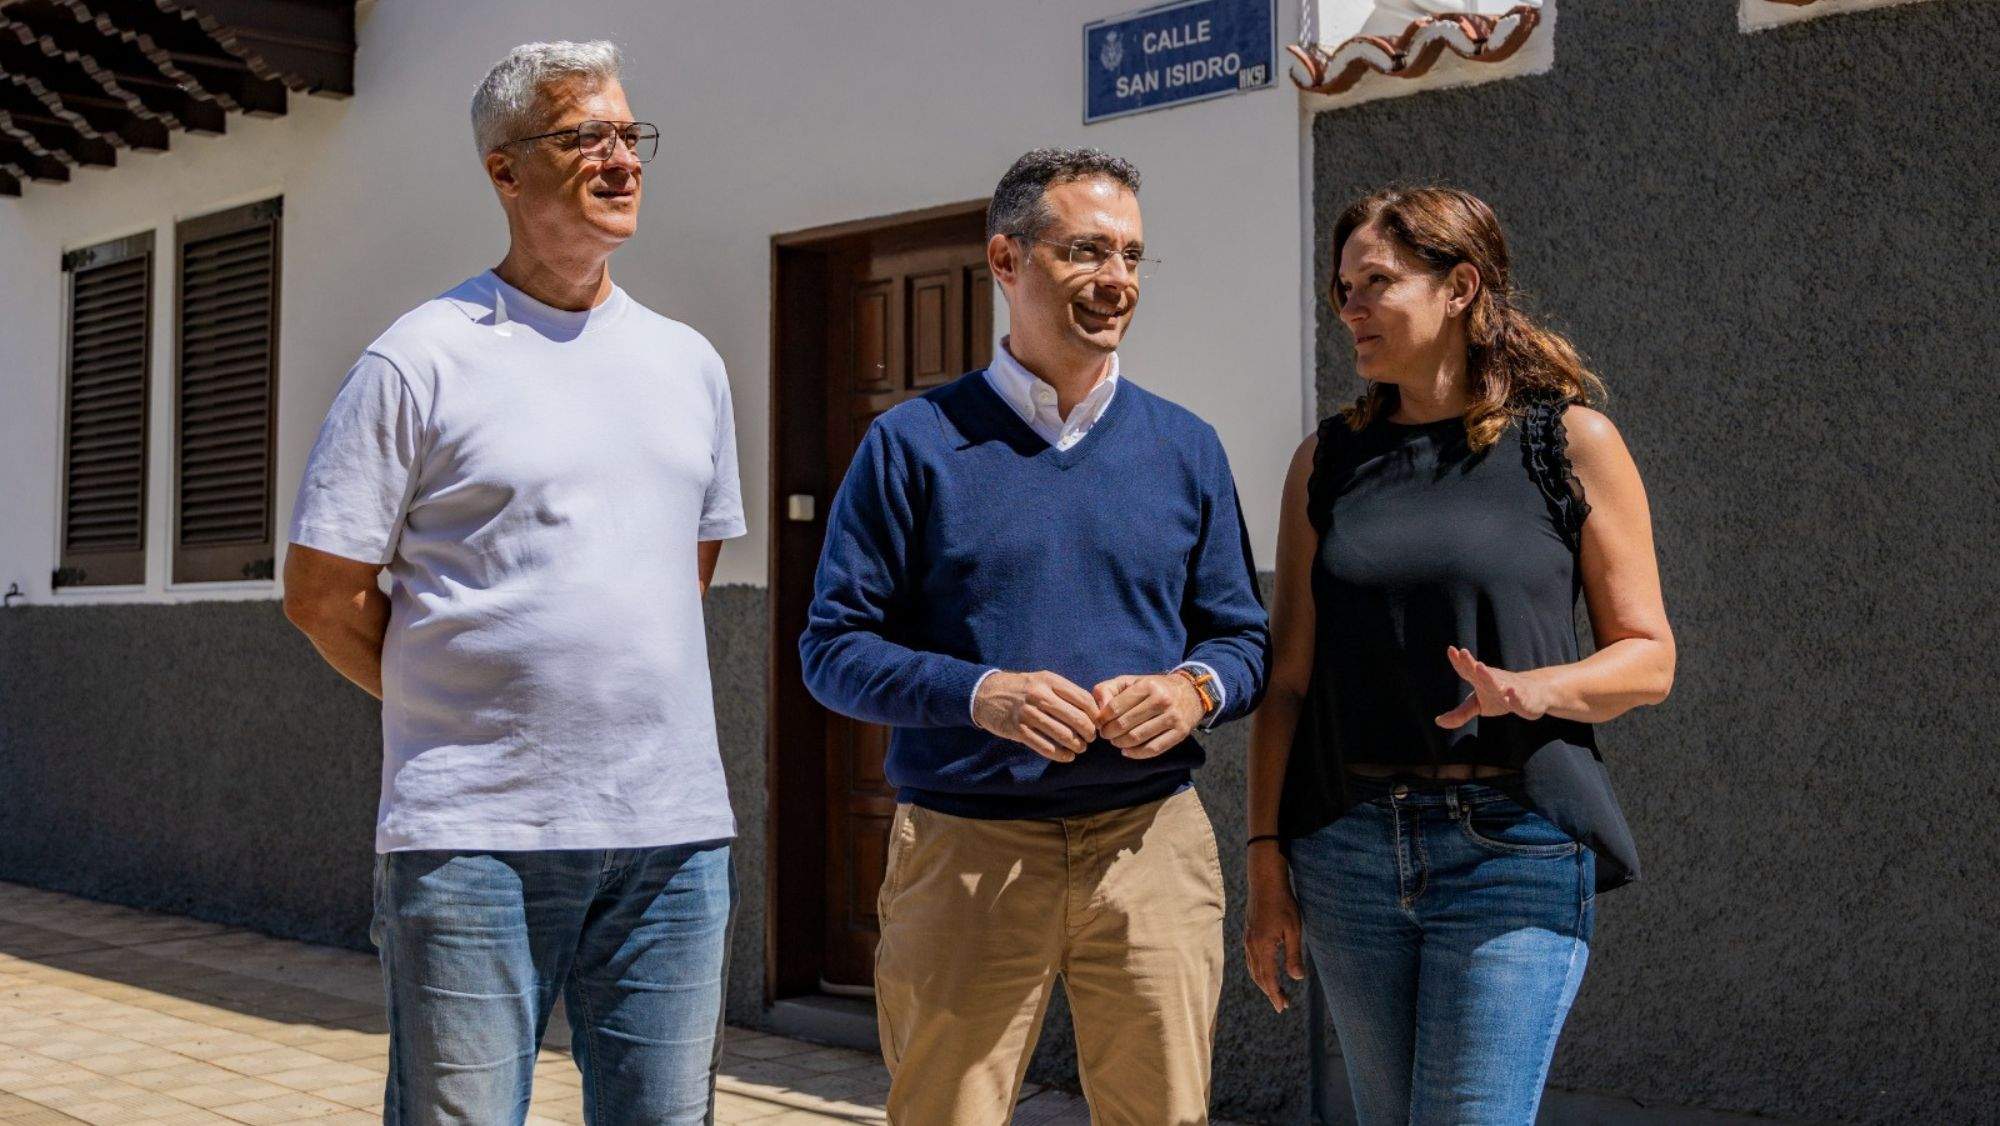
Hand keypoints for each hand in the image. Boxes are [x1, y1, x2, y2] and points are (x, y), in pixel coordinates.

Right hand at [973, 671, 1098, 761]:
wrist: (986, 693)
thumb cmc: (1022, 688)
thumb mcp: (1043, 680)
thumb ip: (1065, 692)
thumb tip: (1093, 710)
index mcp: (1050, 681)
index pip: (1084, 700)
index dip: (1095, 715)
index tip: (1098, 724)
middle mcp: (1040, 696)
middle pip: (1077, 719)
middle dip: (1089, 733)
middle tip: (1091, 739)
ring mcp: (1028, 714)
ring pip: (1063, 735)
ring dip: (1077, 746)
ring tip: (1080, 749)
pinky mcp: (1019, 730)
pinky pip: (1045, 747)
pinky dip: (1060, 755)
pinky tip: (1066, 756)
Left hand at [1090, 672, 1203, 759]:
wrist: (1191, 693)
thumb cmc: (1154, 688)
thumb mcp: (1131, 681)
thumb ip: (1108, 690)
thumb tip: (1098, 710)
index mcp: (1147, 686)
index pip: (1115, 707)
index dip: (1102, 718)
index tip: (1099, 723)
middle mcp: (1162, 700)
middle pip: (1124, 724)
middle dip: (1108, 732)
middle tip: (1105, 734)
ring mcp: (1172, 718)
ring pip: (1136, 738)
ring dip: (1120, 743)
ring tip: (1115, 741)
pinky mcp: (1180, 733)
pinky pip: (1153, 749)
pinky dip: (1136, 754)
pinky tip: (1126, 751)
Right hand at [1243, 850, 1305, 1012]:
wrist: (1264, 882)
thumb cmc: (1283, 903)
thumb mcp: (1294, 929)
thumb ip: (1293, 954)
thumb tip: (1297, 977)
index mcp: (1263, 947)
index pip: (1268, 978)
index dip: (1275, 994)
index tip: (1283, 1007)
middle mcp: (1251, 946)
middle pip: (1258, 976)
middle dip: (1270, 992)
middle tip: (1282, 1004)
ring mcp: (1248, 939)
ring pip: (1252, 969)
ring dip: (1263, 982)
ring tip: (1274, 991)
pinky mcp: (1248, 933)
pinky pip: (1250, 959)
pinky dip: (1258, 970)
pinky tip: (1264, 970)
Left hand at [1434, 646, 1555, 728]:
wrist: (1533, 694)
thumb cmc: (1500, 696)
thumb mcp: (1477, 705)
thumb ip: (1460, 713)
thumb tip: (1438, 722)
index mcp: (1481, 680)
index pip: (1468, 670)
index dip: (1459, 661)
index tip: (1451, 649)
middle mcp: (1495, 681)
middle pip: (1481, 672)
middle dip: (1471, 663)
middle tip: (1463, 652)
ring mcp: (1510, 689)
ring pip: (1498, 683)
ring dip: (1488, 675)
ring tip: (1479, 666)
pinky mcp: (1524, 701)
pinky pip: (1518, 699)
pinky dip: (1514, 697)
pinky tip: (1510, 693)